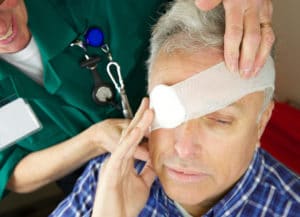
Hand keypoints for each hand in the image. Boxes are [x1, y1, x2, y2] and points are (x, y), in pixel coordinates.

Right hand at [92, 98, 155, 216]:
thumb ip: (147, 172)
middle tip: (149, 103)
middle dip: (140, 118)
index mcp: (124, 162)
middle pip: (131, 134)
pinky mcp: (111, 170)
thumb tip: (156, 162)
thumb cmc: (124, 205)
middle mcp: (118, 159)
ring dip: (139, 124)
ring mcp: (114, 163)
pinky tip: (139, 129)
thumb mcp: (142, 185)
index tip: (153, 112)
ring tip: (149, 111)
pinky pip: (122, 152)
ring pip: (127, 140)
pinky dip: (130, 140)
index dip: (144, 125)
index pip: (136, 139)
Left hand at [195, 0, 274, 77]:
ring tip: (254, 72)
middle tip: (243, 76)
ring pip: (267, 37)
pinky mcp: (268, 11)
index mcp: (237, 3)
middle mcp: (253, 8)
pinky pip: (270, 32)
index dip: (233, 52)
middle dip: (248, 59)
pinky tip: (261, 59)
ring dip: (261, 57)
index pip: (235, 32)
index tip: (230, 67)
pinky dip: (267, 48)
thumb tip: (201, 5)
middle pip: (253, 39)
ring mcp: (263, 10)